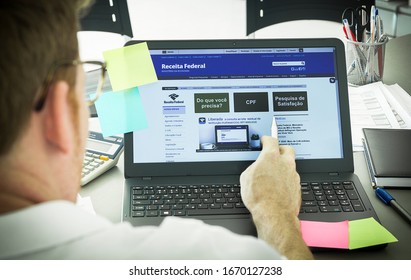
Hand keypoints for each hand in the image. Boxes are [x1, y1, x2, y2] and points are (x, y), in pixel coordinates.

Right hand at [240, 136, 312, 258]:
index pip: (271, 140)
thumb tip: (256, 168)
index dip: (266, 139)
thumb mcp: (246, 178)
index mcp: (271, 157)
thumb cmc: (259, 197)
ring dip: (283, 166)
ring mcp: (293, 175)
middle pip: (287, 148)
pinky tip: (278, 187)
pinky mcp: (297, 187)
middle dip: (281, 148)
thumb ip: (253, 167)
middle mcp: (285, 163)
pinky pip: (292, 178)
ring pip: (290, 164)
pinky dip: (286, 180)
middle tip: (274, 152)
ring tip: (273, 174)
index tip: (264, 140)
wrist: (274, 214)